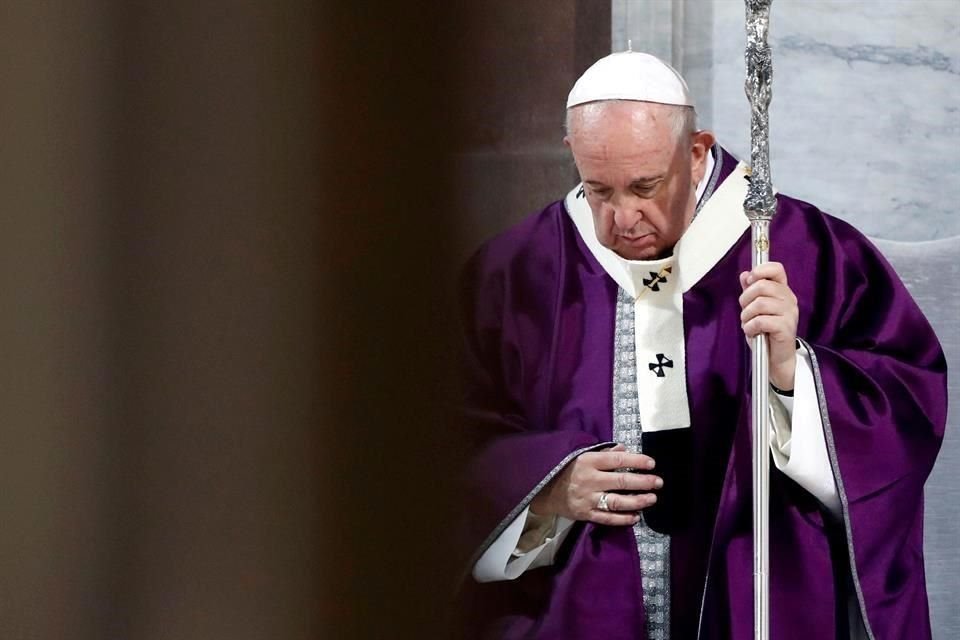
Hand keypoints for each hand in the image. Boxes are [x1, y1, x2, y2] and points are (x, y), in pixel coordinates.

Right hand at [529, 444, 661, 525]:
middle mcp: (589, 480)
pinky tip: (635, 516)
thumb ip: (603, 453)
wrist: (540, 489)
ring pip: (617, 501)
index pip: (617, 460)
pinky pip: (606, 518)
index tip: (652, 463)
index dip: (636, 460)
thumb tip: (624, 449)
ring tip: (652, 499)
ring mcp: (587, 498)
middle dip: (643, 481)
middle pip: (621, 481)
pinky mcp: (584, 514)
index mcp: (587, 461)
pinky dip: (622, 519)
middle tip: (658, 482)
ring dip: (637, 500)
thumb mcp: (579, 454)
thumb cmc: (564, 469)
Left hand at [739, 262, 798, 390]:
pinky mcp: (786, 328)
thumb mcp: (755, 309)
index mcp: (782, 291)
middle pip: (761, 286)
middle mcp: (789, 299)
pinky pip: (761, 321)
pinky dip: (751, 327)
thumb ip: (751, 291)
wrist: (776, 357)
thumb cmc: (765, 331)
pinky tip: (753, 332)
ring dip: (747, 316)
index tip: (750, 280)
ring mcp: (789, 313)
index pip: (776, 269)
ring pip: (759, 303)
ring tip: (749, 324)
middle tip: (745, 312)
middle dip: (745, 299)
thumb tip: (745, 274)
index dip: (760, 270)